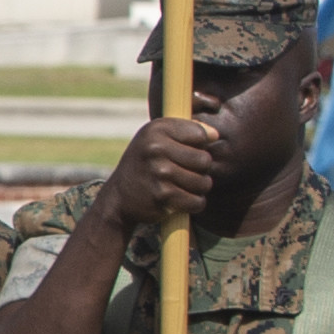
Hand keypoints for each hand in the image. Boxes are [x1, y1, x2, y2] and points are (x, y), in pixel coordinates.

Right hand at [102, 110, 224, 231]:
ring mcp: (159, 172)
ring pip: (204, 183)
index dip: (197, 146)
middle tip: (182, 173)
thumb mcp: (156, 138)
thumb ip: (185, 132)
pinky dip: (192, 204)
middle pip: (205, 160)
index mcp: (156, 129)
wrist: (119, 196)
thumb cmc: (145, 164)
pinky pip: (197, 202)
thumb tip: (215, 135)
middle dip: (200, 170)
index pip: (200, 135)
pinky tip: (178, 200)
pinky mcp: (163, 195)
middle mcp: (156, 148)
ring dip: (197, 189)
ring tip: (180, 186)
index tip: (182, 152)